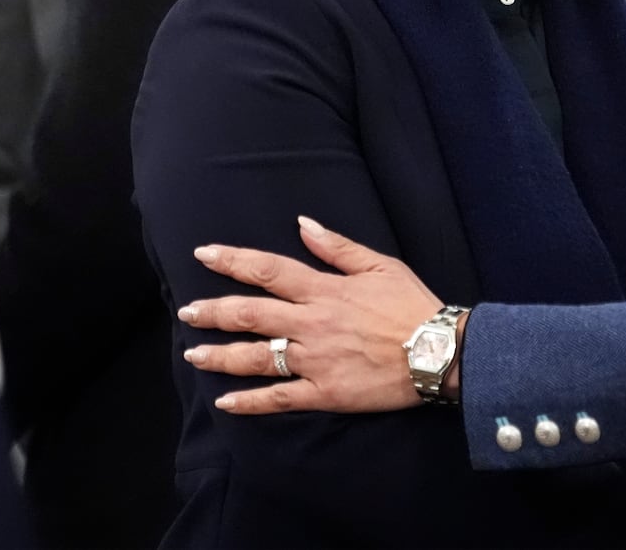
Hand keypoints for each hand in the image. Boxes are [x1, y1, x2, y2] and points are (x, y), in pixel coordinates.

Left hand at [177, 216, 442, 414]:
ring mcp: (314, 360)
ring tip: (193, 352)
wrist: (439, 352)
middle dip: (213, 311)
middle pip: (250, 314)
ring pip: (256, 358)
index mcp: (325, 290)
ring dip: (220, 355)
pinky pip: (278, 398)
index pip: (268, 270)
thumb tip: (304, 223)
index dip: (233, 260)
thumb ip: (339, 247)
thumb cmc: (412, 306)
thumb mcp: (382, 265)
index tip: (204, 254)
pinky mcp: (323, 392)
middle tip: (186, 311)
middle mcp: (312, 324)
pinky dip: (249, 402)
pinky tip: (225, 402)